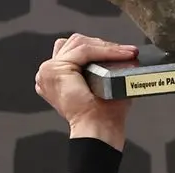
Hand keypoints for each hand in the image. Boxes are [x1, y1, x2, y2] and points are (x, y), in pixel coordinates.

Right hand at [35, 33, 137, 149]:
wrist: (98, 129)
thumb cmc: (102, 115)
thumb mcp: (102, 85)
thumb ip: (102, 67)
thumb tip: (120, 53)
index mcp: (55, 78)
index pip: (73, 50)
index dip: (96, 48)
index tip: (118, 51)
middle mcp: (48, 73)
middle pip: (75, 42)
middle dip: (101, 45)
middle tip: (123, 52)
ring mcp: (49, 70)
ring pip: (80, 44)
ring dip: (107, 47)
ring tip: (126, 53)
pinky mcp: (57, 69)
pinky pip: (85, 50)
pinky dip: (105, 51)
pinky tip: (121, 54)